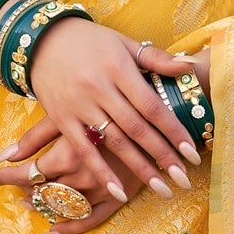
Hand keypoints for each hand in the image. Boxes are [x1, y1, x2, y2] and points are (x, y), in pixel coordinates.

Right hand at [0, 31, 211, 233]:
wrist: (41, 40)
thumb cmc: (90, 41)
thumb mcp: (124, 43)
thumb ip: (156, 59)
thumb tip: (190, 67)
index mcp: (119, 69)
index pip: (153, 106)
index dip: (174, 131)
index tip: (192, 153)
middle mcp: (100, 89)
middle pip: (137, 129)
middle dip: (162, 156)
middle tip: (184, 179)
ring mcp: (79, 106)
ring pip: (115, 142)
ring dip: (139, 169)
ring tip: (163, 190)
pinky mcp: (62, 119)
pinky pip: (84, 150)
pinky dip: (101, 172)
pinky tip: (119, 192)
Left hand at [0, 113, 136, 233]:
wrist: (160, 110)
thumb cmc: (110, 102)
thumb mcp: (72, 111)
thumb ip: (38, 134)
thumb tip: (4, 154)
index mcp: (68, 151)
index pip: (26, 172)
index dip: (3, 178)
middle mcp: (82, 174)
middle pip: (42, 192)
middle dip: (23, 192)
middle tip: (12, 190)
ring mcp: (101, 189)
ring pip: (62, 207)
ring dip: (42, 207)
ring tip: (28, 204)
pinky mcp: (118, 197)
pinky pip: (89, 221)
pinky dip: (69, 228)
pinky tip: (54, 230)